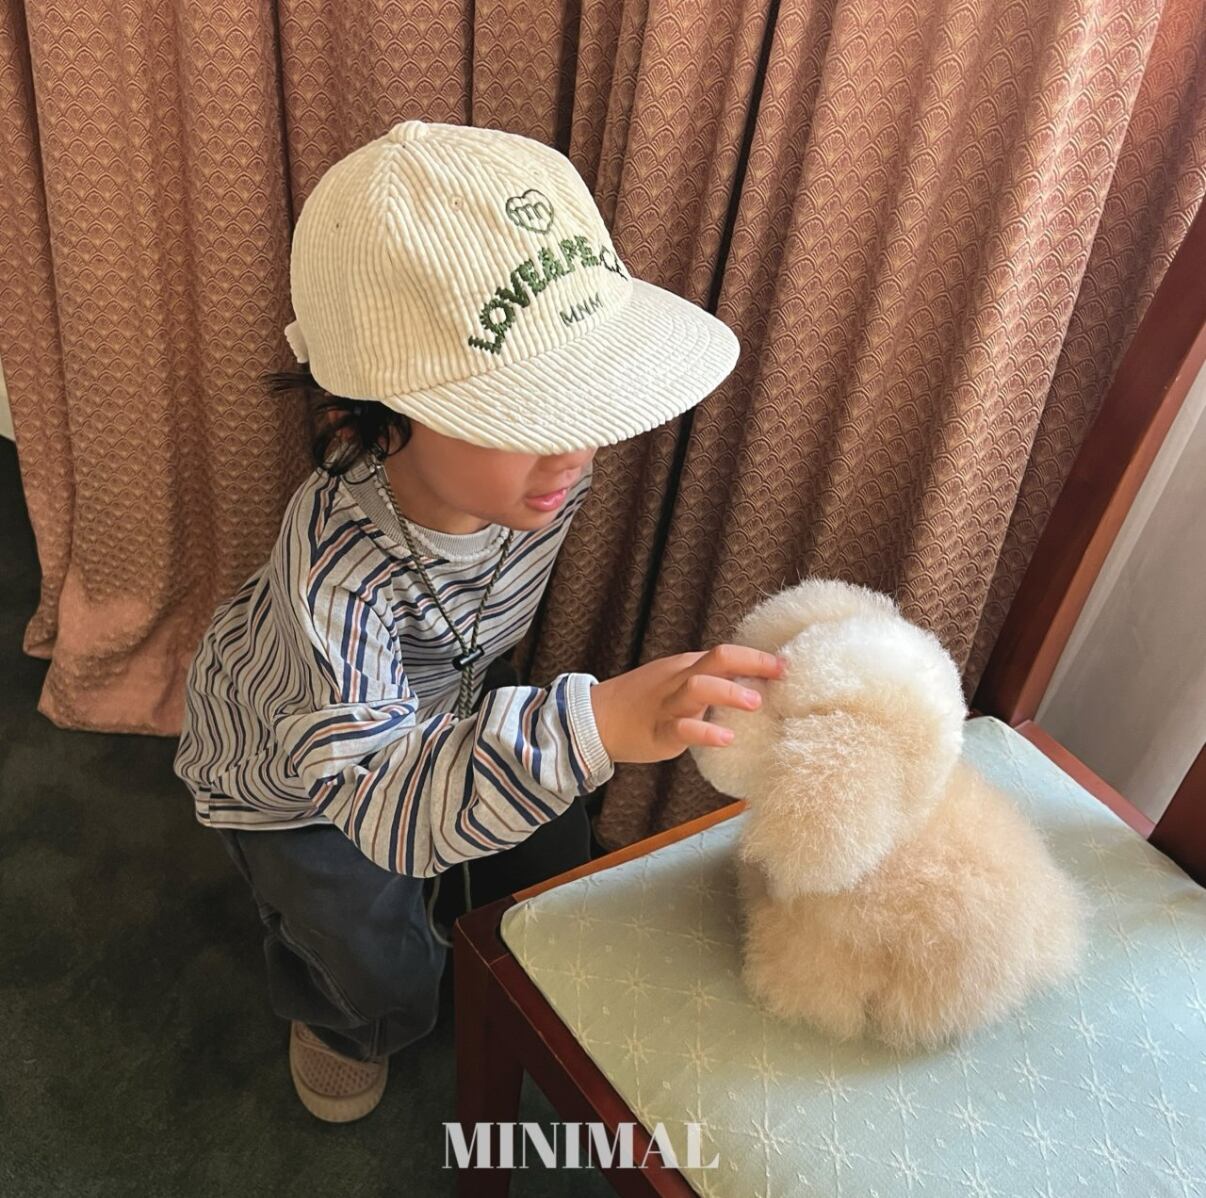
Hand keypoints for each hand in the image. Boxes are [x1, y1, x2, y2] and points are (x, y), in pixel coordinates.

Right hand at [589, 643, 788, 764]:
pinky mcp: (659, 731)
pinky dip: (705, 733)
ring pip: (698, 688)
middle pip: (716, 659)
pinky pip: (682, 729)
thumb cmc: (645, 703)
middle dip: (751, 663)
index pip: (727, 654)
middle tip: (780, 674)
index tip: (787, 665)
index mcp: (688, 667)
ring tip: (756, 704)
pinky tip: (726, 740)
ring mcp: (669, 704)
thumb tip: (755, 689)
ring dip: (729, 693)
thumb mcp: (678, 684)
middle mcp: (681, 679)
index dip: (758, 658)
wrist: (597, 718)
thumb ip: (710, 683)